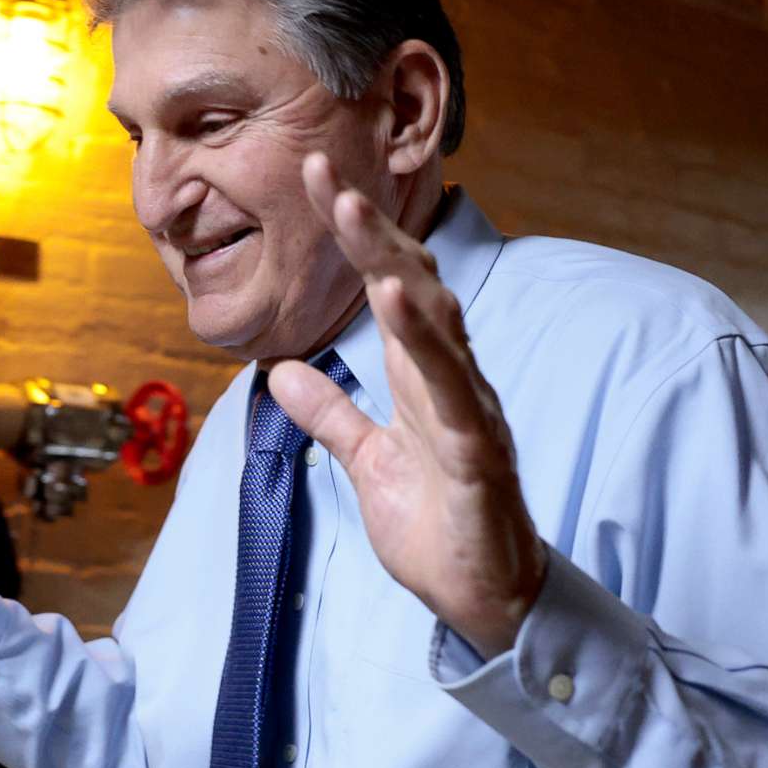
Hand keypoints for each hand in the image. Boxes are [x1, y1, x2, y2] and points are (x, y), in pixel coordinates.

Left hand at [268, 155, 546, 658]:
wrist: (483, 599)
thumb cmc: (438, 526)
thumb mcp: (367, 464)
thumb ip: (332, 416)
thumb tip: (284, 372)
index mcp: (421, 376)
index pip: (386, 286)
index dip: (353, 233)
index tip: (313, 178)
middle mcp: (449, 376)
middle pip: (408, 282)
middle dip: (366, 225)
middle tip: (320, 168)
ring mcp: (466, 407)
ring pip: (434, 319)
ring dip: (391, 262)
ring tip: (352, 211)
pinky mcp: (476, 449)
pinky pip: (450, 385)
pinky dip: (424, 340)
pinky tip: (397, 301)